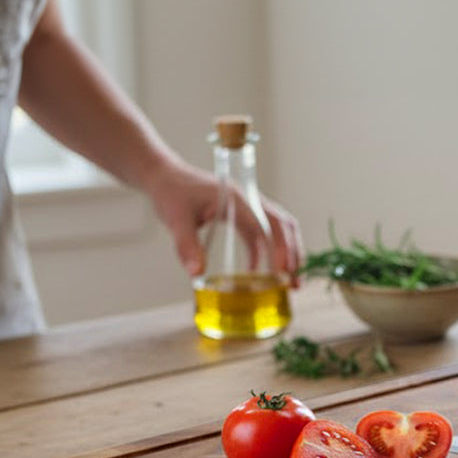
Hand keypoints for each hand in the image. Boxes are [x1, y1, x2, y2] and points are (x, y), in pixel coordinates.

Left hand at [145, 160, 303, 285]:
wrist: (163, 175)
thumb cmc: (170, 191)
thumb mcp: (176, 219)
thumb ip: (186, 245)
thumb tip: (196, 273)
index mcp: (236, 199)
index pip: (266, 225)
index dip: (278, 249)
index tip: (282, 273)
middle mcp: (247, 201)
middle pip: (283, 226)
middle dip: (293, 254)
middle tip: (294, 282)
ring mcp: (247, 207)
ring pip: (279, 229)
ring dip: (288, 253)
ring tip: (289, 280)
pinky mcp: (242, 214)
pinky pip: (264, 233)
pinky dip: (268, 253)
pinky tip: (259, 272)